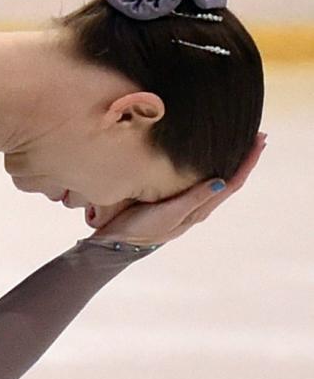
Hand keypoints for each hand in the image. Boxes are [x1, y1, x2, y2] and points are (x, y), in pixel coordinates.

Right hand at [89, 131, 267, 246]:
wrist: (118, 242)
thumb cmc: (142, 228)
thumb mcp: (170, 214)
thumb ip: (195, 199)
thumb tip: (223, 182)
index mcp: (200, 209)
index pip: (233, 183)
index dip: (248, 163)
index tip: (260, 141)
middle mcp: (198, 205)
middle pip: (230, 179)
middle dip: (244, 159)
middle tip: (257, 136)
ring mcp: (186, 203)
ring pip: (217, 179)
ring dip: (230, 163)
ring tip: (239, 144)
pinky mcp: (173, 199)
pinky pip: (200, 180)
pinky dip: (211, 167)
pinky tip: (206, 160)